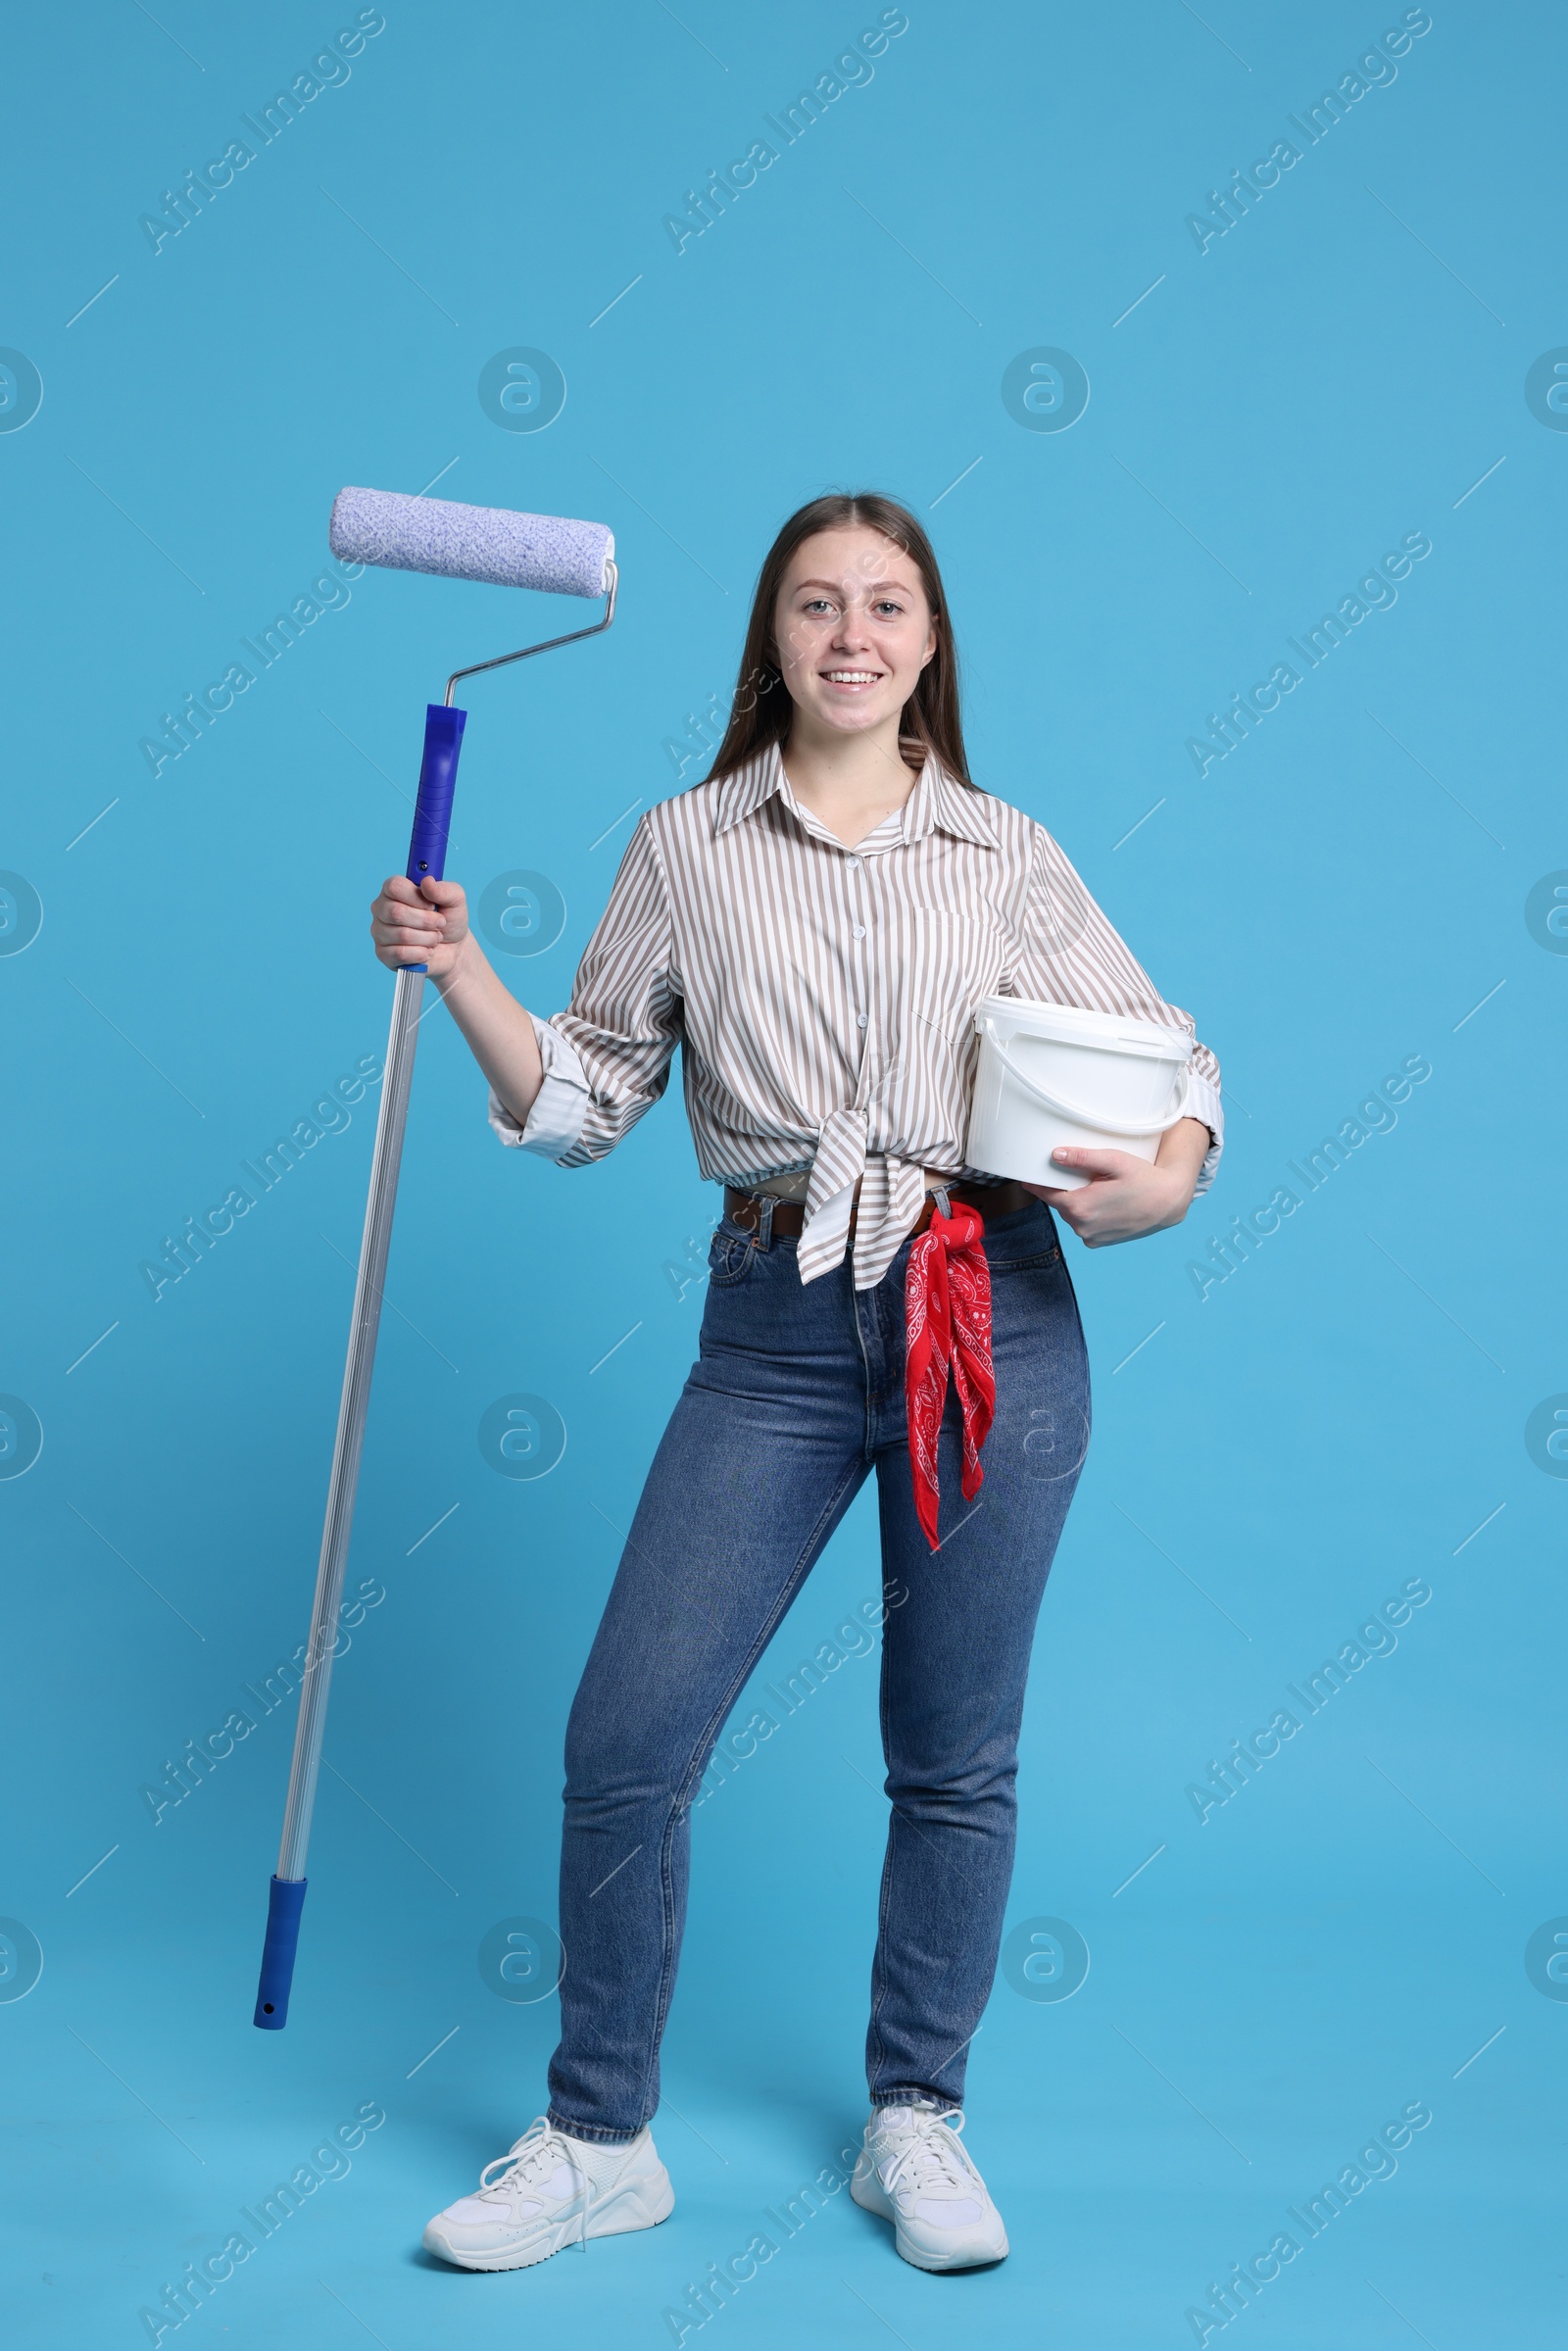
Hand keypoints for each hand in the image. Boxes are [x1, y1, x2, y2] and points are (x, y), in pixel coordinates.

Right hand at [370, 875, 470, 978]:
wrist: (453, 949)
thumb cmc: (449, 920)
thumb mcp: (456, 900)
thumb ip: (445, 889)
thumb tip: (427, 881)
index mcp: (394, 889)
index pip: (394, 887)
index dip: (417, 898)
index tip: (432, 906)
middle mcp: (382, 908)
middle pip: (396, 912)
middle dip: (426, 921)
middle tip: (440, 924)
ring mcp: (379, 931)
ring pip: (402, 935)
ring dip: (428, 938)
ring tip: (435, 938)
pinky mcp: (383, 953)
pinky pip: (400, 953)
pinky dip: (421, 953)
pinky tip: (427, 951)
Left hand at [1025, 1117, 1210, 1248]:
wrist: (1168, 1202)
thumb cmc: (1144, 1179)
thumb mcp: (1113, 1161)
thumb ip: (1082, 1158)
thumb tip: (1056, 1155)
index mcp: (1080, 1206)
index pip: (1045, 1193)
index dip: (1036, 1182)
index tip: (1028, 1175)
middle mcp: (1081, 1227)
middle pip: (1059, 1203)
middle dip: (1065, 1189)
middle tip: (1084, 1176)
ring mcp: (1090, 1237)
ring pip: (1072, 1215)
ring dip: (1078, 1202)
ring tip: (1099, 1189)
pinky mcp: (1098, 1243)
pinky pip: (1083, 1225)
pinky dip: (1089, 1214)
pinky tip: (1105, 1204)